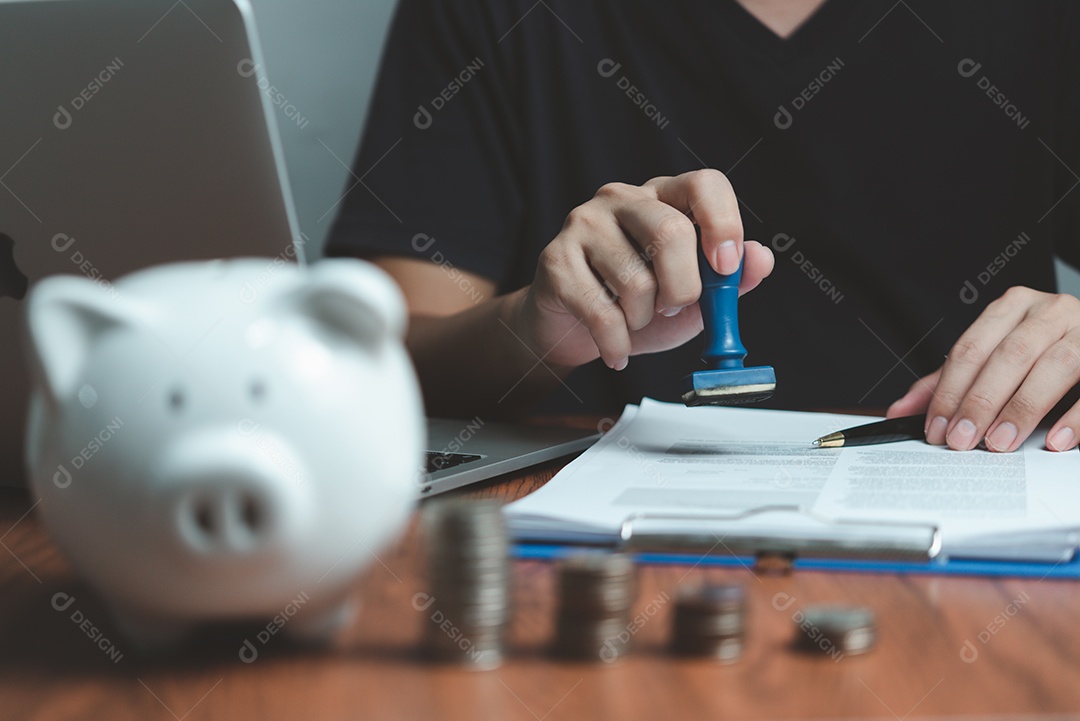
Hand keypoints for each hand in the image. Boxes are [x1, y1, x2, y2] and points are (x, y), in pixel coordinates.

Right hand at [512, 170, 773, 370]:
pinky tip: (616, 348)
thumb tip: (762, 259)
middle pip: (671, 232)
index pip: (703, 185)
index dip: (723, 223)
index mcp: (663, 198)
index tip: (726, 268)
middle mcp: (623, 199)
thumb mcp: (693, 297)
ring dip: (643, 320)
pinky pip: (600, 311)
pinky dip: (616, 343)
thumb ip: (729, 281)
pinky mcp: (556, 258)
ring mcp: (584, 223)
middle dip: (683, 290)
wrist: (574, 331)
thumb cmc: (635, 306)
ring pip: (636, 280)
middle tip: (674, 309)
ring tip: (633, 322)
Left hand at [886, 286, 1079, 451]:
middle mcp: (1049, 311)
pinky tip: (1054, 440)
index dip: (949, 391)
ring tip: (999, 443)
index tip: (936, 428)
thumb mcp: (992, 359)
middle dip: (980, 402)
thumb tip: (900, 410)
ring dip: (1021, 409)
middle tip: (962, 440)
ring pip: (1052, 366)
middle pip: (1007, 357)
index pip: (970, 349)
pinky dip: (1075, 416)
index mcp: (1012, 307)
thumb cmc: (1041, 351)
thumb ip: (948, 382)